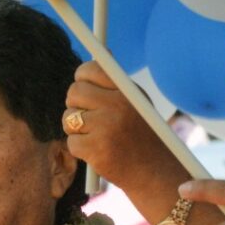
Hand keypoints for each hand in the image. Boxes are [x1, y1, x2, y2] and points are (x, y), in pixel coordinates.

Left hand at [64, 61, 160, 185]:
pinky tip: (97, 152)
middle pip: (74, 92)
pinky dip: (80, 149)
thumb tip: (103, 52)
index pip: (90, 70)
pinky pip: (71, 142)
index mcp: (127, 91)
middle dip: (75, 104)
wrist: (154, 173)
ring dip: (77, 129)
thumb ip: (116, 82)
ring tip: (96, 136)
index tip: (83, 85)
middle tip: (86, 115)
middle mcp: (117, 106)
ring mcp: (106, 128)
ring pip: (69, 118)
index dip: (82, 77)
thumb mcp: (137, 102)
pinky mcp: (96, 149)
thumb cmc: (143, 135)